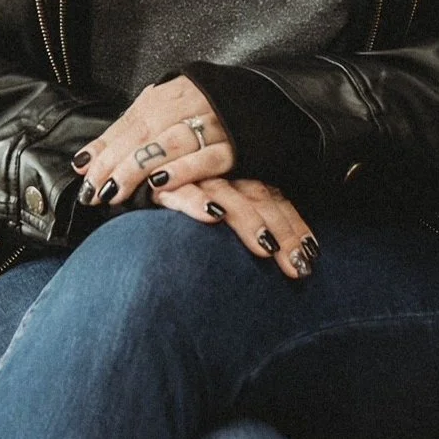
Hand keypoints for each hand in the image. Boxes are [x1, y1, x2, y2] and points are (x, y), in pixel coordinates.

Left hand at [71, 75, 232, 208]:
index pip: (132, 121)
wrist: (266, 105)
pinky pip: (210, 159)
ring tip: (117, 191)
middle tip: (96, 191)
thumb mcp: (162, 116)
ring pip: (173, 142)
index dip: (106, 149)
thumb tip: (82, 162)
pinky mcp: (239, 147)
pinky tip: (160, 185)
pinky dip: (184, 171)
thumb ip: (124, 136)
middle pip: (148, 131)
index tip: (85, 175)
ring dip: (141, 168)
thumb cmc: (202, 118)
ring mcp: (217, 124)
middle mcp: (193, 103)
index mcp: (172, 94)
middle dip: (117, 162)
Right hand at [155, 175, 317, 278]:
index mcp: (238, 179)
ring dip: (249, 219)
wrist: (127, 173)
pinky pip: (182, 191)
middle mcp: (222, 175)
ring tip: (266, 246)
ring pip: (228, 196)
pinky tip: (211, 215)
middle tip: (297, 265)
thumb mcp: (215, 205)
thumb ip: (242, 221)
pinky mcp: (163, 182)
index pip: (274, 200)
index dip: (294, 226)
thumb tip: (279, 255)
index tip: (312, 256)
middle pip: (259, 200)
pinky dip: (197, 201)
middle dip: (283, 232)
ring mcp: (194, 176)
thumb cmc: (176, 196)